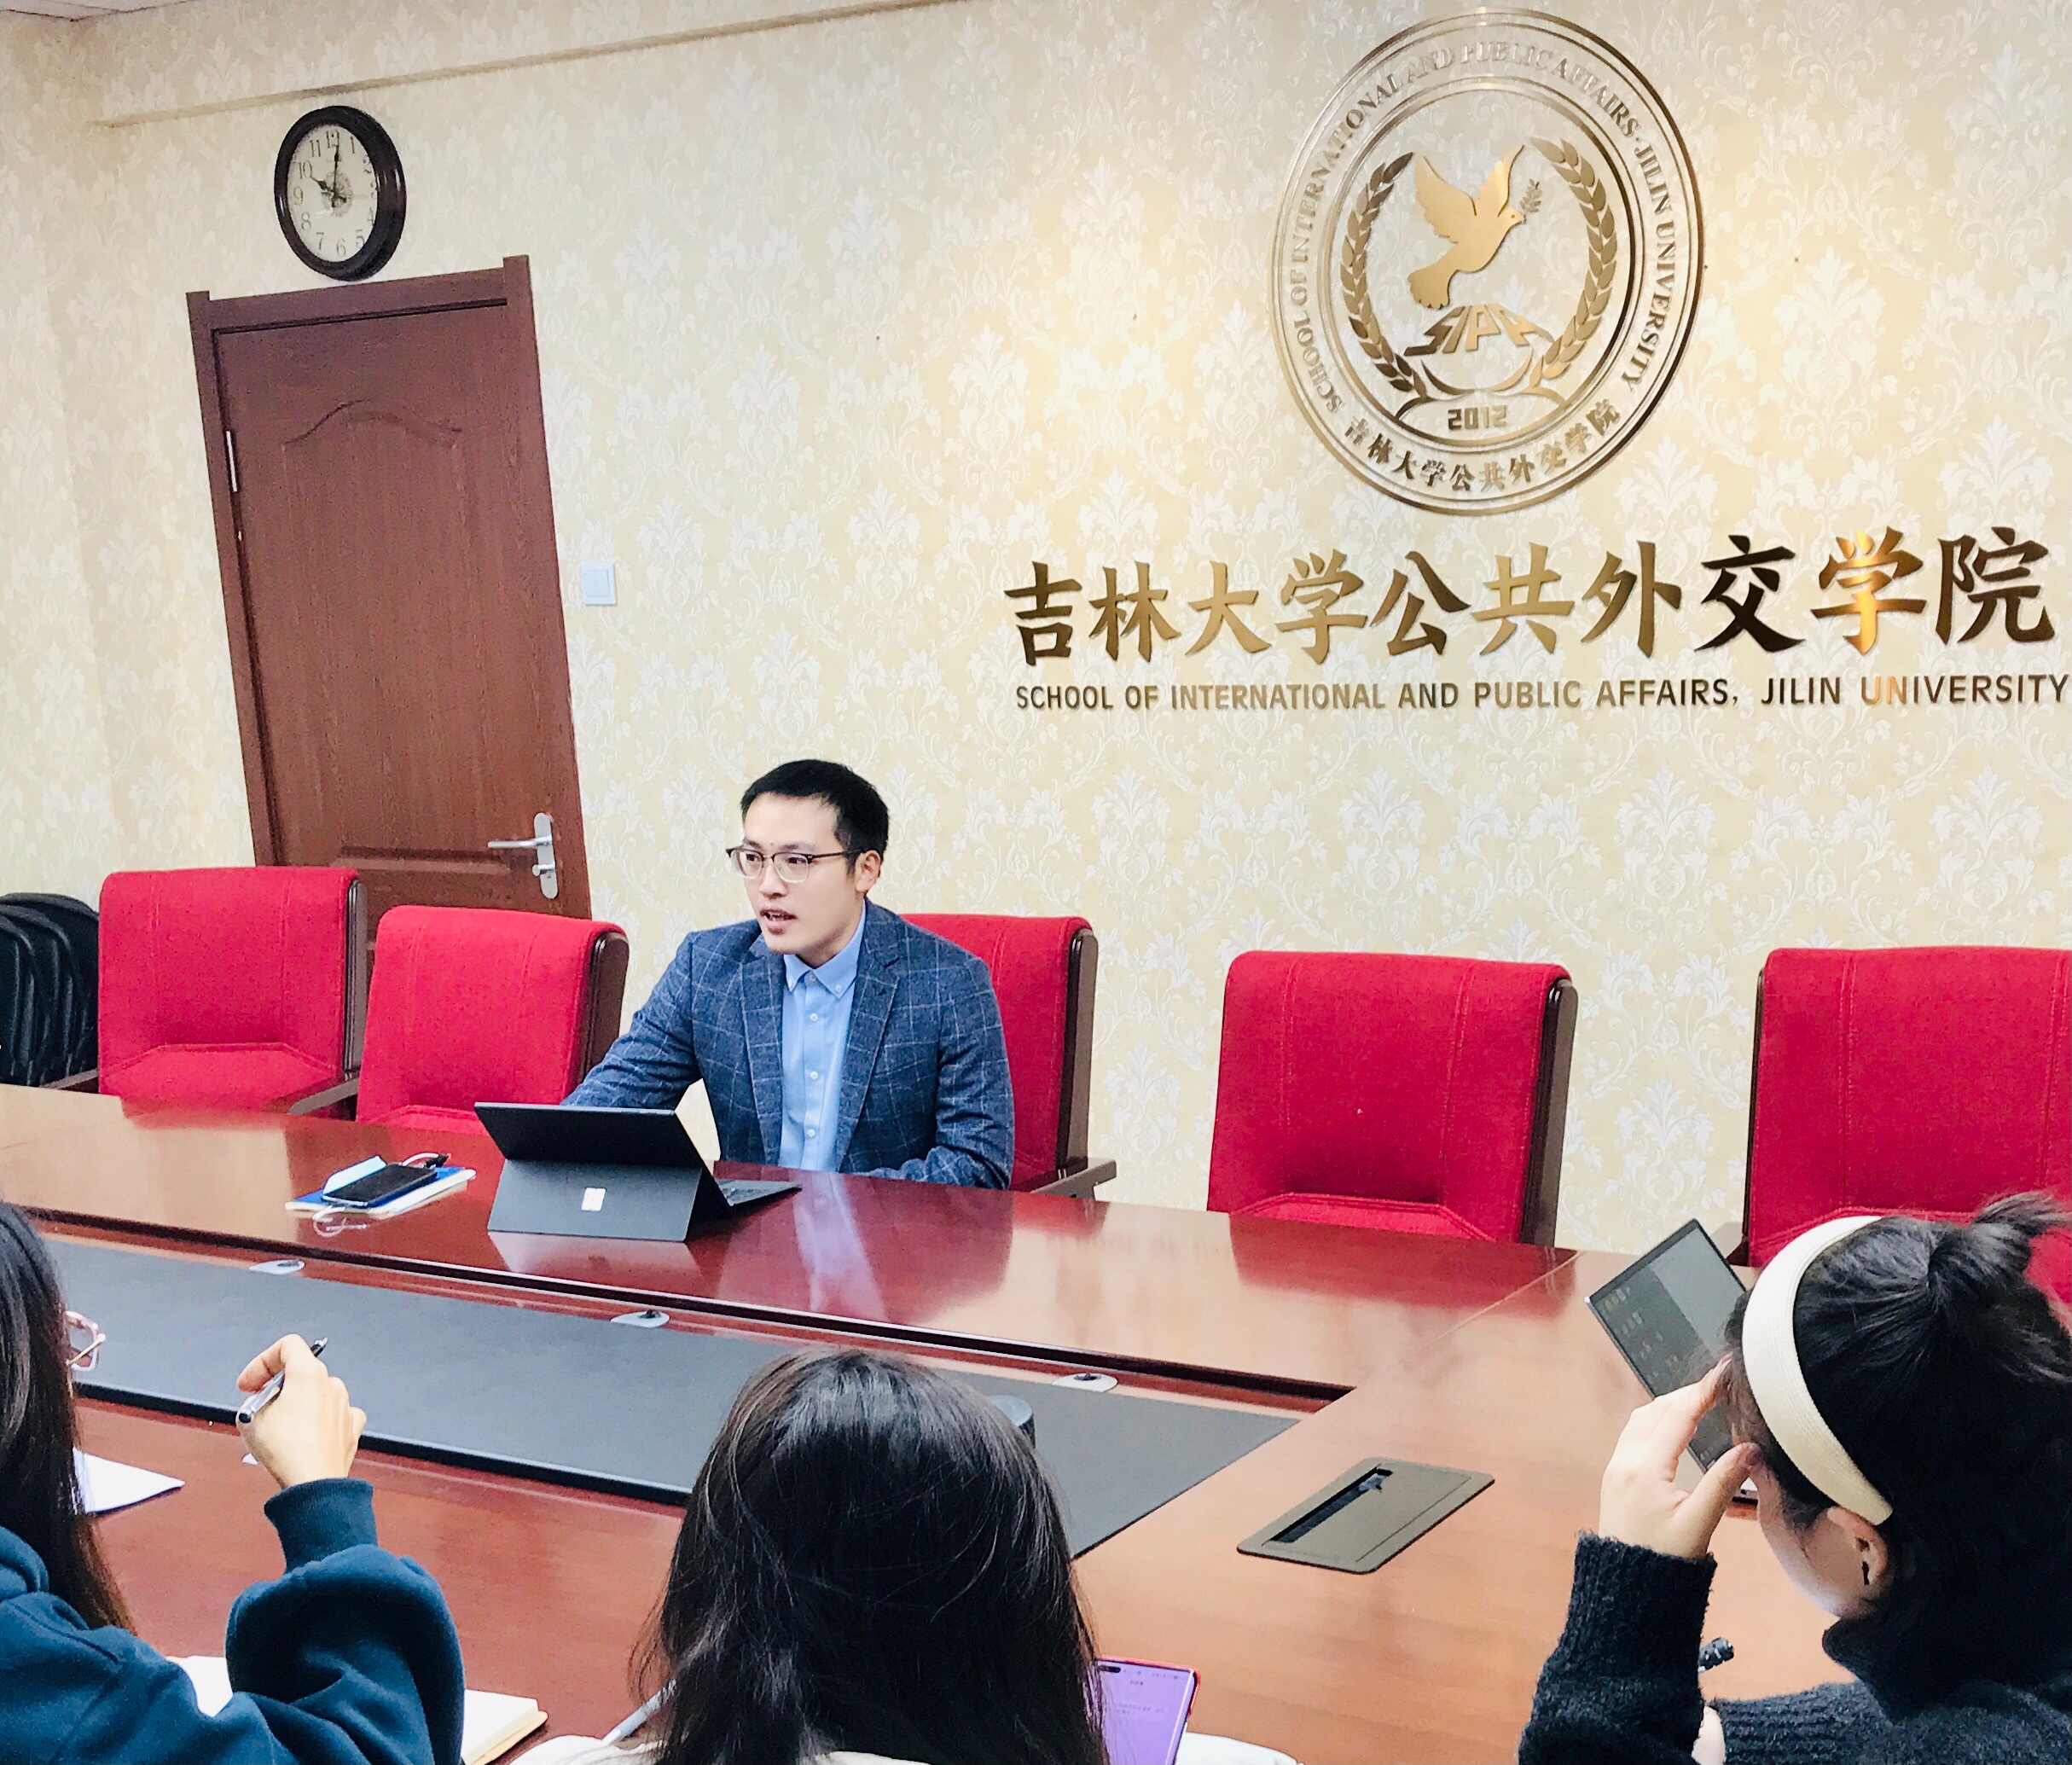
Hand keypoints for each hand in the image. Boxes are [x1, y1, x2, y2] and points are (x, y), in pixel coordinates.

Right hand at [235, 1336, 365, 1489]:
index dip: (261, 1362)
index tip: (249, 1384)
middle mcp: (332, 1385)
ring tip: (278, 1430)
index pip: (287, 1346)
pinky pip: (332, 1416)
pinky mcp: (350, 1427)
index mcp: (309, 1374)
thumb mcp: (251, 1420)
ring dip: (296, 1406)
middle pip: (300, 1372)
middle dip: (276, 1388)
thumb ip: (254, 1402)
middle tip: (258, 1409)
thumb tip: (259, 1405)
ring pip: (316, 1395)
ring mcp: (344, 1406)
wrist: (313, 1484)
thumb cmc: (288, 1452)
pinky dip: (316, 1422)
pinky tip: (304, 1437)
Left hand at [1597, 1363, 1757, 1560]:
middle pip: (1656, 1410)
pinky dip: (1655, 1421)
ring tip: (1700, 1401)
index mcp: (1645, 1466)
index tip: (1723, 1374)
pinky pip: (1634, 1435)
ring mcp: (1616, 1468)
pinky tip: (1673, 1428)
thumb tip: (1751, 1449)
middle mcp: (1625, 1460)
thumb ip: (1724, 1483)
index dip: (1702, 1391)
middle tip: (1718, 1386)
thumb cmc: (1664, 1560)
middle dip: (1687, 1394)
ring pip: (1641, 1420)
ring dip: (1669, 1405)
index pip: (1677, 1414)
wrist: (1624, 1590)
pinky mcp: (1615, 1478)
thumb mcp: (1699, 1523)